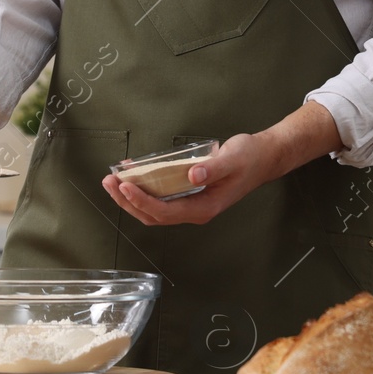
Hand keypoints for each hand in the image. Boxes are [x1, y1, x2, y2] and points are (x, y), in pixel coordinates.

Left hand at [102, 132, 281, 224]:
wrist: (263, 158)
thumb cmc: (250, 158)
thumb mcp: (234, 159)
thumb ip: (213, 168)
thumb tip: (192, 175)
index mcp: (204, 208)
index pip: (165, 212)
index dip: (142, 201)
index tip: (124, 186)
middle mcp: (194, 211)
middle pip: (153, 215)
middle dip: (127, 201)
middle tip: (109, 182)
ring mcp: (191, 204)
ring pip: (153, 209)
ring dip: (131, 197)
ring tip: (113, 180)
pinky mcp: (188, 195)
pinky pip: (160, 197)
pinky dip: (144, 188)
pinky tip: (133, 173)